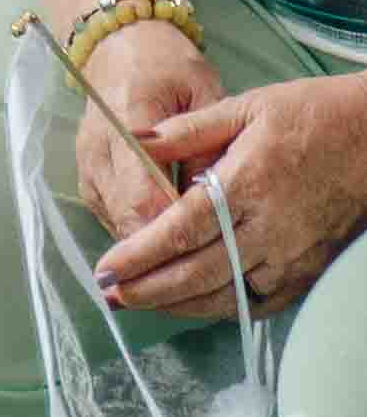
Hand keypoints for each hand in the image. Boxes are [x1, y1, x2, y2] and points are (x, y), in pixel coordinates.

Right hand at [71, 19, 223, 240]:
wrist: (120, 48)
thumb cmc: (168, 67)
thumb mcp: (204, 92)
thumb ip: (208, 146)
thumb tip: (219, 202)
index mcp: (126, 120)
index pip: (145, 194)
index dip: (175, 229)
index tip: (212, 248)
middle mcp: (99, 151)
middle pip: (129, 219)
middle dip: (167, 249)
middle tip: (212, 265)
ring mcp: (89, 169)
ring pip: (120, 228)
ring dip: (154, 247)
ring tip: (197, 258)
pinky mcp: (88, 181)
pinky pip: (115, 221)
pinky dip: (143, 235)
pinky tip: (174, 240)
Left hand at [92, 69, 366, 321]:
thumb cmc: (310, 116)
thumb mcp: (245, 107)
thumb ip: (187, 130)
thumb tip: (133, 141)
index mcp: (247, 183)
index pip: (181, 230)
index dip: (140, 254)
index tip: (106, 267)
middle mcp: (268, 228)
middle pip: (196, 273)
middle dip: (147, 290)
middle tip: (109, 295)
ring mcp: (290, 256)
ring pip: (225, 297)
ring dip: (177, 305)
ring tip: (138, 303)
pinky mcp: (306, 272)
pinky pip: (257, 303)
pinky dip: (221, 309)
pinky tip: (192, 304)